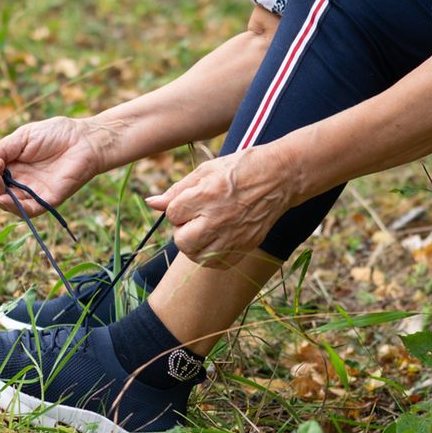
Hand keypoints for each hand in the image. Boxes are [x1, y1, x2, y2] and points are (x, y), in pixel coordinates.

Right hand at [0, 117, 107, 216]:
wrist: (84, 139)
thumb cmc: (55, 134)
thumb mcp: (22, 138)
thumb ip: (0, 150)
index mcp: (11, 168)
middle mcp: (19, 184)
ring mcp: (32, 194)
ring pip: (6, 205)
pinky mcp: (47, 201)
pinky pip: (27, 212)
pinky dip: (14, 208)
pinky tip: (4, 198)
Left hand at [145, 146, 294, 266]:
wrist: (279, 177)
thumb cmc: (240, 168)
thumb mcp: (206, 170)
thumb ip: (177, 189)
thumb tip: (151, 203)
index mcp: (206, 196)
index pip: (173, 214)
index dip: (177, 208)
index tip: (190, 201)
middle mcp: (218, 219)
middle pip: (182, 241)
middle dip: (182, 231)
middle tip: (194, 219)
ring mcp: (233, 236)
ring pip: (197, 256)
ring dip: (194, 245)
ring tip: (204, 230)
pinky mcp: (245, 246)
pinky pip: (216, 264)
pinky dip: (211, 255)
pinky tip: (216, 240)